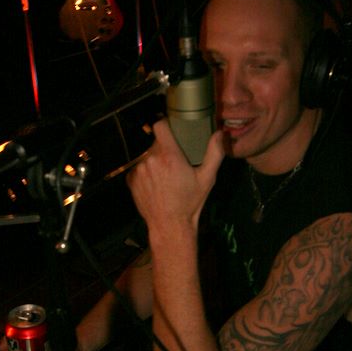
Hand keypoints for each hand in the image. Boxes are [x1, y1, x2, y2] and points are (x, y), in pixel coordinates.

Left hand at [127, 118, 224, 234]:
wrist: (169, 226)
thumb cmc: (189, 203)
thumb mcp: (207, 179)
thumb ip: (214, 153)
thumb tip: (220, 134)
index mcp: (169, 156)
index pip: (160, 126)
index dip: (165, 124)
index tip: (171, 129)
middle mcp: (151, 160)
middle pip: (156, 143)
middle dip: (165, 149)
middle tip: (175, 162)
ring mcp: (139, 170)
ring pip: (147, 156)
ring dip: (155, 161)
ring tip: (166, 176)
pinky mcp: (131, 180)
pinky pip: (139, 168)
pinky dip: (147, 173)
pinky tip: (156, 184)